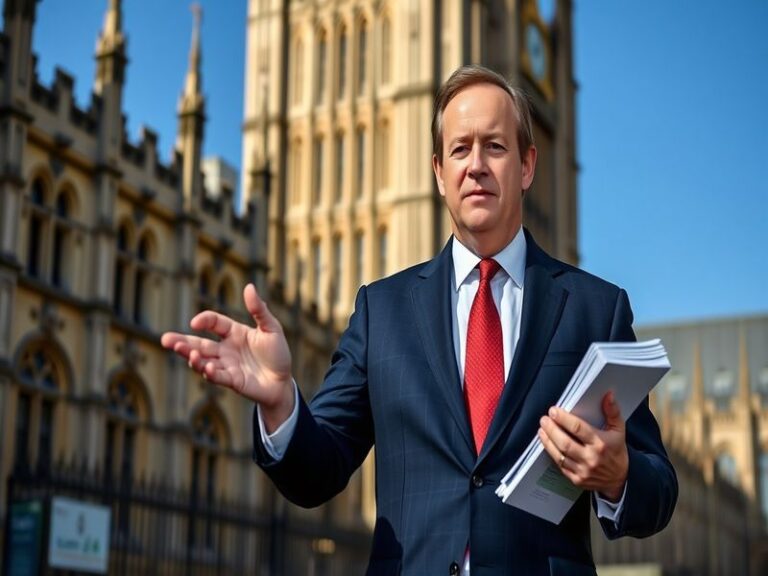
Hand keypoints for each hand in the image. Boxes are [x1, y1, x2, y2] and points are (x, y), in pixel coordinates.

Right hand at [161, 283, 293, 430]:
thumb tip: (248, 286)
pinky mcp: (231, 381)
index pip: (214, 322)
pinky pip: (217, 377)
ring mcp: (226, 366)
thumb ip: (259, 310)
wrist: (284, 382)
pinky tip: (205, 368)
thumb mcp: (272, 328)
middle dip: (182, 342)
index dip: (204, 320)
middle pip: (199, 344)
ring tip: (186, 353)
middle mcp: (226, 349)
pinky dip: (210, 373)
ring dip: (193, 357)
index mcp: (234, 333)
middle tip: (165, 339)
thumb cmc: (278, 353)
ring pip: (203, 361)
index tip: (196, 322)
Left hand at [537, 391, 627, 501]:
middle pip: (565, 442)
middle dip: (551, 429)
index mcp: (601, 443)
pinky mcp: (576, 479)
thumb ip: (612, 411)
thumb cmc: (617, 451)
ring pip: (560, 454)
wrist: (620, 479)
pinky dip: (551, 453)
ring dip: (548, 441)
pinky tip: (547, 443)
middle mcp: (591, 458)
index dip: (563, 418)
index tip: (553, 410)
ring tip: (542, 429)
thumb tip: (608, 395)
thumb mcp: (619, 430)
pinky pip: (560, 465)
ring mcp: (583, 470)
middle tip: (544, 419)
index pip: (578, 428)